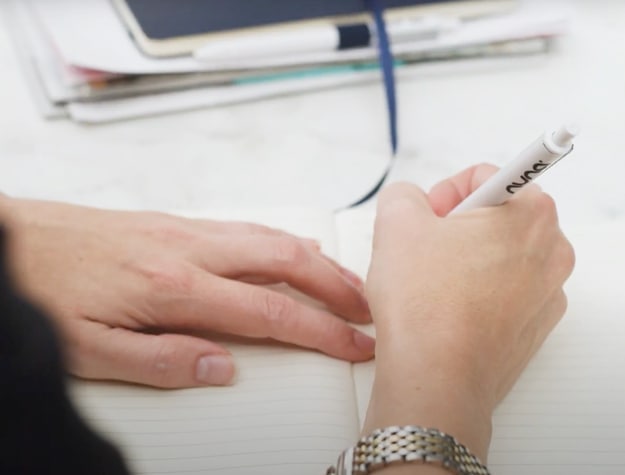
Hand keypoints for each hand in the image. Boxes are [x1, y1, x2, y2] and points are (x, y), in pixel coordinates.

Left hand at [1, 198, 373, 387]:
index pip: (272, 313)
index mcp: (175, 288)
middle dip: (337, 287)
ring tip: (346, 281)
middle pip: (286, 263)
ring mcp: (185, 231)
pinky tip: (289, 252)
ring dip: (315, 261)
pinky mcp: (175, 222)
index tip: (355, 344)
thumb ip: (162, 361)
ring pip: (270, 239)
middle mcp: (190, 250)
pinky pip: (244, 228)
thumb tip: (223, 369)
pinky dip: (280, 241)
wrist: (13, 239)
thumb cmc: (45, 291)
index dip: (322, 331)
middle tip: (368, 308)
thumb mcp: (90, 350)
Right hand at [363, 164, 574, 462]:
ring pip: (496, 254)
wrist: (435, 377)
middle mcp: (550, 250)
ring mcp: (546, 292)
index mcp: (528, 212)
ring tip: (431, 282)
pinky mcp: (532, 325)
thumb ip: (403, 192)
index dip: (444, 192)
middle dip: (454, 225)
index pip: (483, 176)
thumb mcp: (396, 220)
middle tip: (425, 248)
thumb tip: (410, 201)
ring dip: (462, 258)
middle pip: (494, 215)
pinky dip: (474, 291)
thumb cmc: (425, 306)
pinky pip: (501, 291)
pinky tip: (446, 306)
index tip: (428, 216)